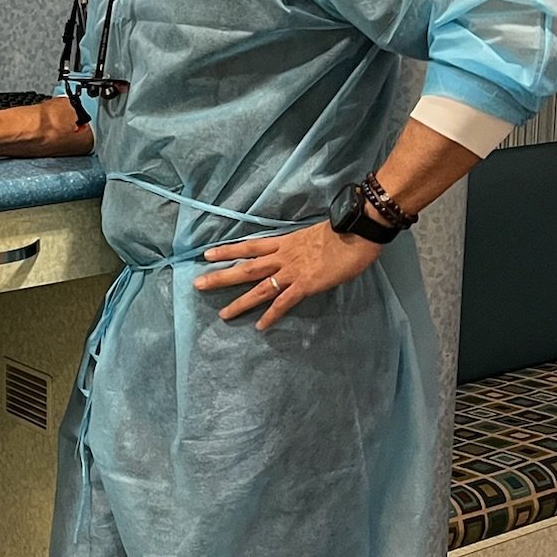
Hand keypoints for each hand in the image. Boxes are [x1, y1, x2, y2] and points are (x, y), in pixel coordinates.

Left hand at [194, 223, 383, 329]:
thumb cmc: (342, 232)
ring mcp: (294, 270)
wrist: (358, 230)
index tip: (207, 253)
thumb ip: (301, 247)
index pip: (250, 246)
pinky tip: (260, 326)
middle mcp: (283, 256)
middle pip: (246, 267)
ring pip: (260, 287)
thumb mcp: (314, 236)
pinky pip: (285, 302)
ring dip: (241, 302)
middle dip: (221, 276)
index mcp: (285, 243)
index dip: (228, 250)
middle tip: (198, 284)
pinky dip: (272, 314)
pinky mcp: (306, 284)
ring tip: (223, 314)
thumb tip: (299, 255)